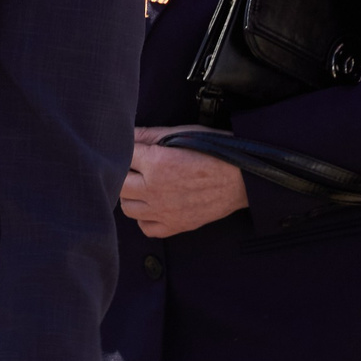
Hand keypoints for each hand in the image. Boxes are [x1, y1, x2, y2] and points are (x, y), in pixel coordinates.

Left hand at [121, 127, 249, 238]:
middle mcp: (155, 189)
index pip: (122, 156)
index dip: (124, 150)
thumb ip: (149, 134)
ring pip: (127, 208)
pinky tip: (152, 205)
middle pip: (118, 185)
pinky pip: (146, 227)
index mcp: (156, 162)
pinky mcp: (175, 225)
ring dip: (130, 196)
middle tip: (135, 167)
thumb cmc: (215, 150)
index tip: (131, 148)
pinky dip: (144, 218)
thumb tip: (124, 133)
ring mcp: (164, 211)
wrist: (243, 177)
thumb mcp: (182, 133)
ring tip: (142, 185)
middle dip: (123, 173)